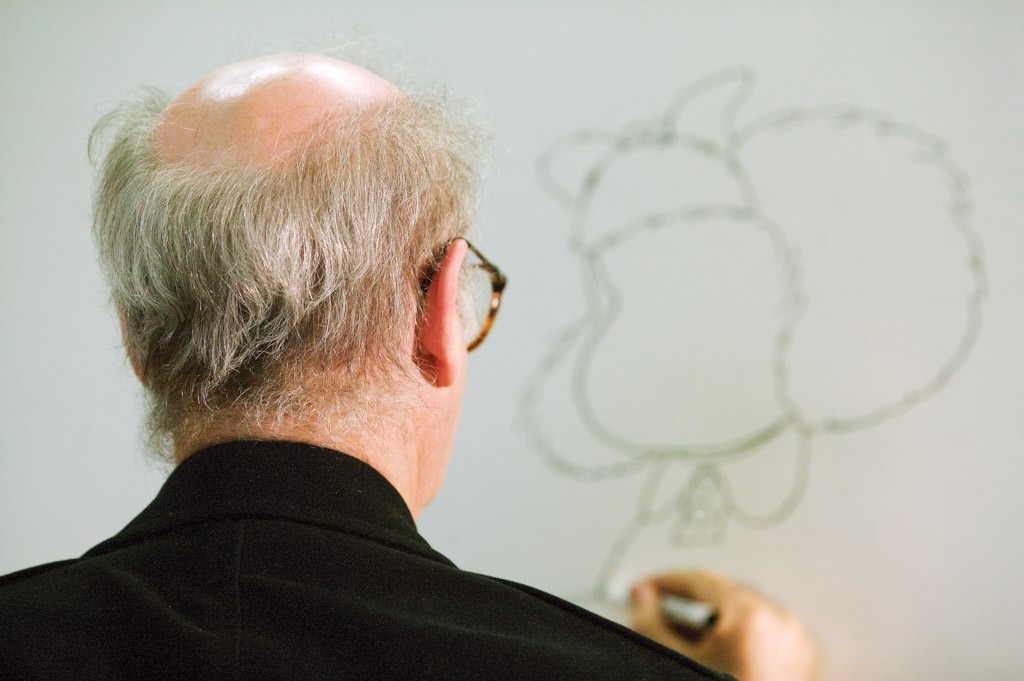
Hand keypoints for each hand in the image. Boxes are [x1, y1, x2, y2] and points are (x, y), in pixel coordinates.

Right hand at [630, 570, 817, 680]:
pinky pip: (764, 634)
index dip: (666, 582)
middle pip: (726, 593)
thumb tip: (643, 598)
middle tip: (659, 608)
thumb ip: (650, 622)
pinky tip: (713, 654)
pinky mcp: (801, 664)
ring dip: (713, 618)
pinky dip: (737, 636)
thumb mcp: (673, 661)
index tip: (646, 590)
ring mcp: (795, 644)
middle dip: (690, 600)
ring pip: (746, 614)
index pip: (701, 580)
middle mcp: (778, 623)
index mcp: (748, 617)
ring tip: (684, 635)